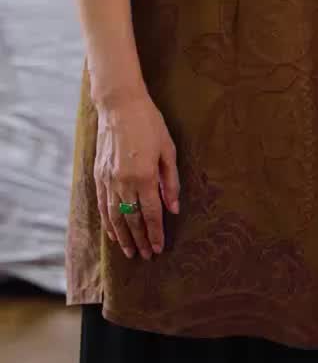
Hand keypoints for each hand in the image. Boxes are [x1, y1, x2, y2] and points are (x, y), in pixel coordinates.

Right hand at [94, 88, 179, 260]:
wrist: (119, 105)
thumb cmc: (149, 124)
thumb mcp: (168, 150)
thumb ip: (170, 182)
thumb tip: (173, 208)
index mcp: (144, 176)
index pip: (150, 214)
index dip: (155, 233)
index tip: (159, 248)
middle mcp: (123, 182)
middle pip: (131, 219)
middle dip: (140, 240)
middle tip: (146, 256)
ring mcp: (108, 179)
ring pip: (114, 216)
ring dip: (123, 236)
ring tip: (130, 252)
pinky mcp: (98, 175)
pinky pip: (102, 204)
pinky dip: (107, 221)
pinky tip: (113, 233)